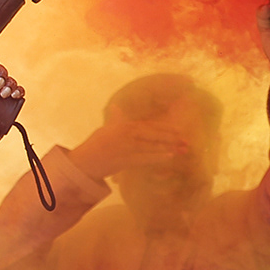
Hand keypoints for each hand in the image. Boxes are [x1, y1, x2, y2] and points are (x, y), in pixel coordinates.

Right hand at [68, 117, 190, 179]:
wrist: (83, 163)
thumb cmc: (94, 146)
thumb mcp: (105, 129)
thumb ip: (115, 118)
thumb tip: (115, 106)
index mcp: (123, 126)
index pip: (149, 126)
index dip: (165, 129)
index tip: (179, 131)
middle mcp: (125, 134)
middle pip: (153, 135)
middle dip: (171, 138)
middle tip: (187, 141)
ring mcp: (124, 147)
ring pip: (151, 146)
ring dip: (168, 148)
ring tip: (182, 150)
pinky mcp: (123, 159)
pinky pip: (144, 158)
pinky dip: (157, 157)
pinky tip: (169, 157)